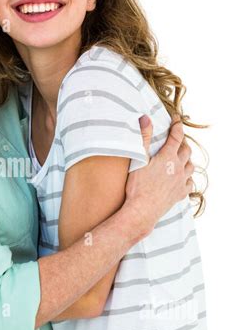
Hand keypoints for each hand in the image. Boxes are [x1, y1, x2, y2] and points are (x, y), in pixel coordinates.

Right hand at [125, 114, 193, 236]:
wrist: (142, 211)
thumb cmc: (137, 186)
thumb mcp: (138, 159)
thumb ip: (144, 137)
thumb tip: (145, 118)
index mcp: (168, 157)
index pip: (177, 136)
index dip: (177, 126)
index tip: (176, 120)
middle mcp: (178, 168)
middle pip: (186, 151)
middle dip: (183, 143)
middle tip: (177, 140)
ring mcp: (181, 181)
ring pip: (191, 166)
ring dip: (187, 160)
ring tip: (181, 158)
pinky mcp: (180, 194)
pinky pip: (189, 183)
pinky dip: (187, 178)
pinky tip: (183, 178)